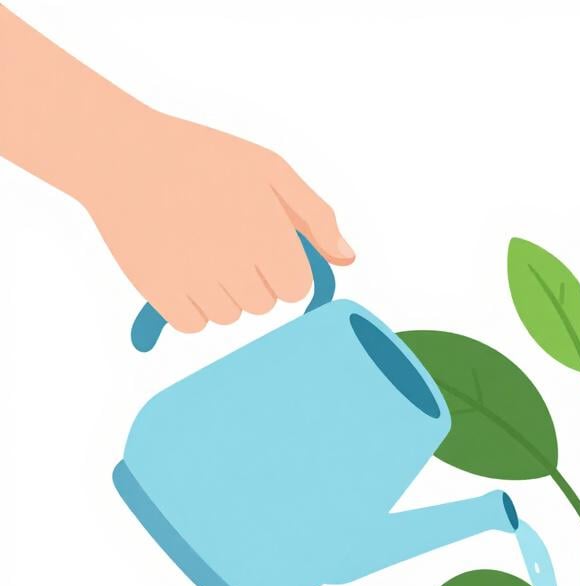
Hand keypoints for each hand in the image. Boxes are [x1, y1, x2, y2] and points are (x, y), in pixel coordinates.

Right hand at [79, 109, 353, 332]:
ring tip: (198, 252)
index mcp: (265, 230)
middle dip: (252, 280)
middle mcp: (232, 258)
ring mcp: (193, 278)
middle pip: (263, 305)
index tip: (263, 248)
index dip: (283, 271)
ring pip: (229, 318)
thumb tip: (347, 260)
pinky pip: (193, 325)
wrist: (118, 153)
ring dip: (221, 295)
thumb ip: (314, 215)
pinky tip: (179, 271)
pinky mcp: (157, 292)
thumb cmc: (203, 158)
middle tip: (224, 242)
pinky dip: (190, 308)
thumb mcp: (268, 170)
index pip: (296, 289)